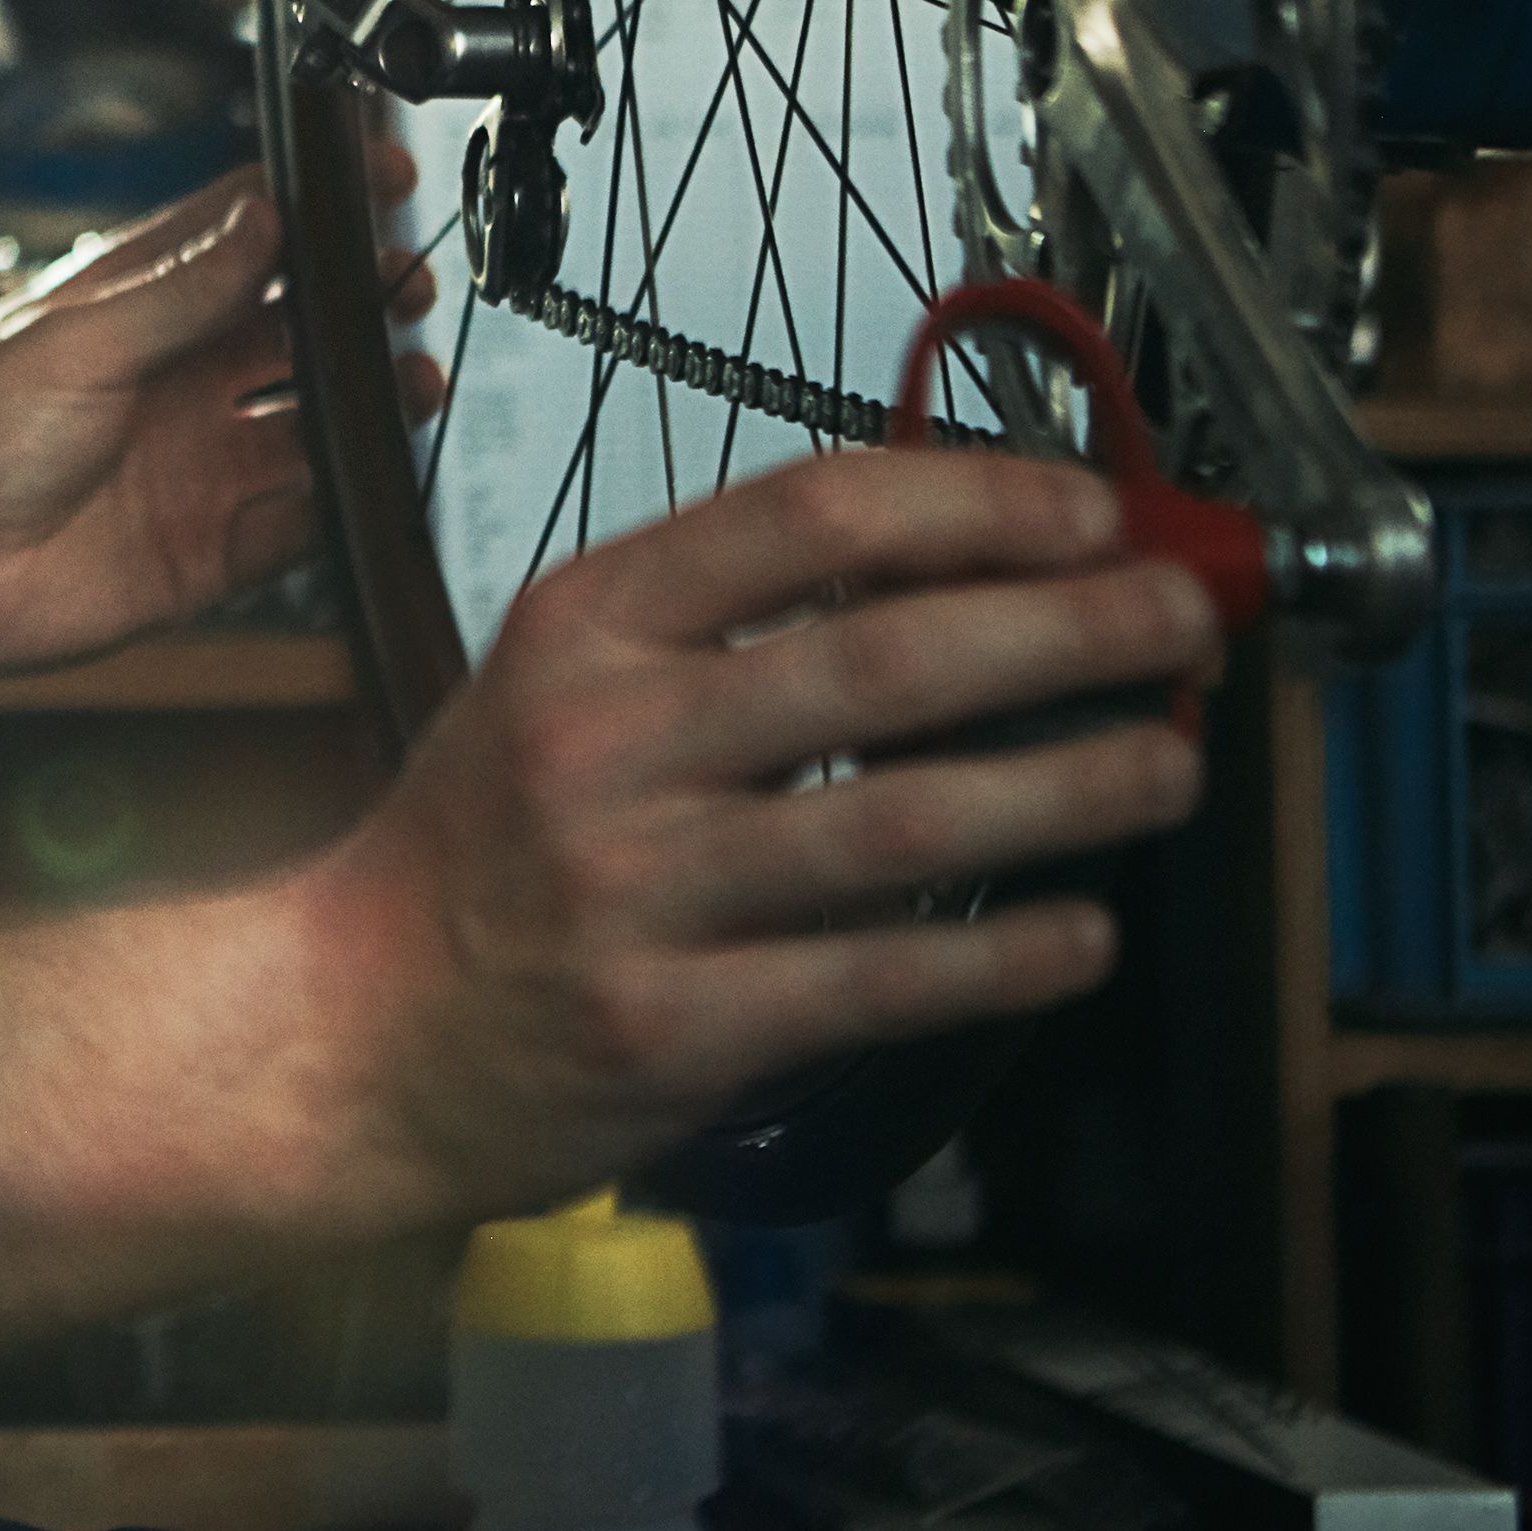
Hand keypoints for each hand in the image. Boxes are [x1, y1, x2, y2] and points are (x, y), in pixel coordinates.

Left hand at [0, 154, 439, 689]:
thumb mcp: (72, 343)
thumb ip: (177, 290)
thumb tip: (261, 219)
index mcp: (134, 306)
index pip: (243, 231)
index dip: (315, 202)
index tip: (381, 177)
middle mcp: (176, 374)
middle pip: (298, 322)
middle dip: (361, 303)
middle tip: (407, 288)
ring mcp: (200, 456)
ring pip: (316, 418)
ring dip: (370, 400)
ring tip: (408, 380)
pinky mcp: (214, 540)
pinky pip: (303, 518)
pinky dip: (345, 499)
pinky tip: (367, 476)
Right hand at [288, 446, 1220, 1227]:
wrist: (351, 1027)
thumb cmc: (479, 850)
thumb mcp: (557, 686)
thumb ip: (722, 630)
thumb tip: (955, 576)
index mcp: (582, 626)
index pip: (805, 516)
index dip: (971, 503)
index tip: (1087, 512)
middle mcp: (607, 740)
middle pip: (885, 658)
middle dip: (1069, 628)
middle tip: (1180, 617)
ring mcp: (641, 888)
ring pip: (909, 820)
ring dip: (1075, 786)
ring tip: (1170, 765)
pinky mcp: (679, 1024)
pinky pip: (884, 979)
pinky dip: (1006, 954)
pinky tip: (1083, 935)